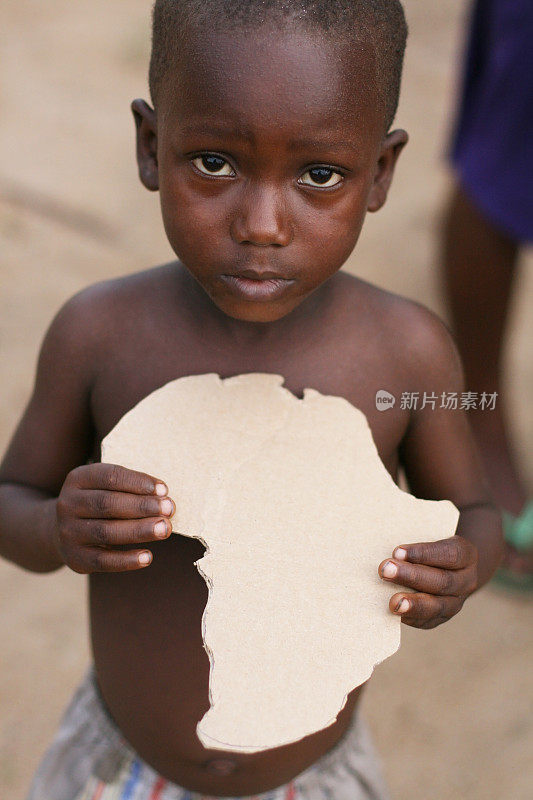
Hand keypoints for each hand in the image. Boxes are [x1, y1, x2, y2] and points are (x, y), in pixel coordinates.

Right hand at [55, 463, 174, 572]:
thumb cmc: (97, 504)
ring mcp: (68, 532)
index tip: (164, 489)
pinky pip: (103, 560)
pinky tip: (148, 556)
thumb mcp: (104, 487)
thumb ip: (129, 488)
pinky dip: (127, 560)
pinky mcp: (74, 557)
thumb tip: (162, 496)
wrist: (61, 530)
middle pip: (108, 504)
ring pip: (106, 532)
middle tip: (170, 509)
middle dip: (142, 506)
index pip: (110, 476)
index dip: (138, 482)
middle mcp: (68, 504)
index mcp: (78, 479)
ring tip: (165, 529)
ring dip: (139, 530)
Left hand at [378, 536, 477, 628]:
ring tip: (393, 602)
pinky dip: (410, 617)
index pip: (448, 554)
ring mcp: (456, 602)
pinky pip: (427, 621)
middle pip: (442, 581)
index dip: (423, 553)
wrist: (446, 567)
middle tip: (385, 570)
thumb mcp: (431, 535)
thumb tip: (390, 541)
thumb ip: (416, 537)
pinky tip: (394, 613)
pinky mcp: (441, 618)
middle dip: (411, 576)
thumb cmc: (429, 545)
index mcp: (466, 555)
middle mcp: (465, 581)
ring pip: (437, 606)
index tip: (397, 551)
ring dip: (413, 603)